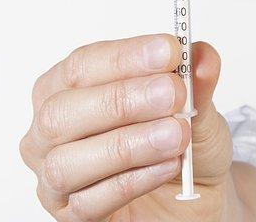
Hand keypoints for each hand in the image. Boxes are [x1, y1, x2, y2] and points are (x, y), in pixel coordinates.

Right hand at [19, 34, 233, 220]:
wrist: (195, 191)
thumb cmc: (183, 140)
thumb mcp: (199, 106)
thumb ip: (197, 82)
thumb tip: (202, 57)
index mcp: (71, 87)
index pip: (83, 65)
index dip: (125, 57)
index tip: (168, 50)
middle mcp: (54, 129)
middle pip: (63, 112)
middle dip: (122, 99)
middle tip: (172, 93)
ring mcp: (56, 176)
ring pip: (67, 162)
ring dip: (127, 144)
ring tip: (175, 133)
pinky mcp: (73, 214)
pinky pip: (89, 202)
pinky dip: (134, 180)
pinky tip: (168, 165)